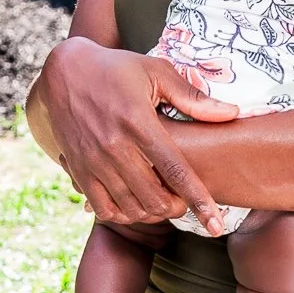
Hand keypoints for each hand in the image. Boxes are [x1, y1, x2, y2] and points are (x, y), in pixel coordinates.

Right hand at [31, 40, 236, 230]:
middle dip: (177, 208)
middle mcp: (114, 146)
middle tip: (184, 200)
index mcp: (138, 121)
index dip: (199, 200)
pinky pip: (104, 209)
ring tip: (162, 200)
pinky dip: (124, 214)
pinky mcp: (79, 169)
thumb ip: (192, 97)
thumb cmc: (116, 69)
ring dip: (153, 212)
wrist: (63, 71)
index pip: (175, 170)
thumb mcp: (156, 71)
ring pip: (131, 208)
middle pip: (155, 198)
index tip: (216, 224)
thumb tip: (231, 114)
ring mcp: (94, 161)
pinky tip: (135, 203)